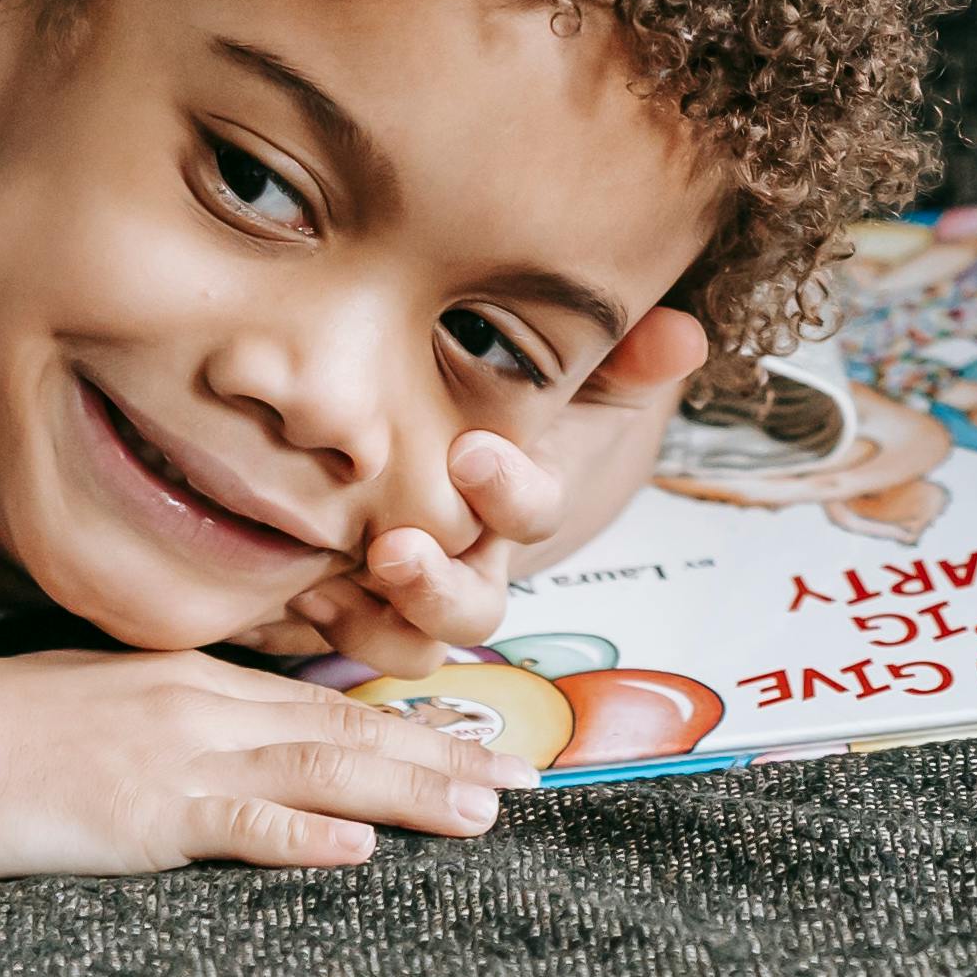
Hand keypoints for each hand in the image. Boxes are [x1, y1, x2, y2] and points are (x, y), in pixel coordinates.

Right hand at [0, 644, 515, 881]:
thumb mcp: (105, 709)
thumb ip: (181, 726)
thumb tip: (246, 758)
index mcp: (196, 682)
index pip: (328, 702)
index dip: (415, 723)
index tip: (484, 742)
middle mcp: (202, 706)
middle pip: (347, 727)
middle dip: (445, 754)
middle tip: (530, 779)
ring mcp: (173, 756)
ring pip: (318, 769)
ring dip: (408, 791)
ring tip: (484, 810)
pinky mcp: (136, 812)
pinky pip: (233, 824)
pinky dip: (299, 837)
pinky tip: (355, 851)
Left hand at [268, 307, 713, 679]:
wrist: (450, 446)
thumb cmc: (514, 405)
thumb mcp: (569, 375)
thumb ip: (622, 359)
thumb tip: (682, 333)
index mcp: (522, 502)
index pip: (532, 511)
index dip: (509, 493)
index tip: (471, 452)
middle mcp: (475, 560)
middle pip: (474, 607)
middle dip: (436, 586)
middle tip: (395, 548)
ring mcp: (419, 591)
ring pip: (416, 642)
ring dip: (378, 625)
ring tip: (333, 584)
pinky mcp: (358, 601)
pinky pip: (349, 643)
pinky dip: (323, 623)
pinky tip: (293, 588)